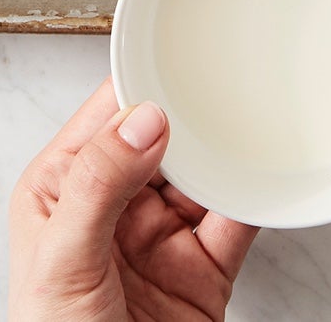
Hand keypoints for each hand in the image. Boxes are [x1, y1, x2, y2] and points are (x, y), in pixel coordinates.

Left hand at [9, 79, 258, 320]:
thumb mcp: (61, 261)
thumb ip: (100, 185)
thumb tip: (142, 121)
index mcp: (63, 189)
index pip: (106, 118)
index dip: (141, 86)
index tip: (177, 57)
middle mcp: (113, 207)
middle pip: (163, 140)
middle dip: (195, 115)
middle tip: (229, 85)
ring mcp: (161, 239)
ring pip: (205, 176)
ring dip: (230, 153)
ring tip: (256, 122)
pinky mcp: (204, 272)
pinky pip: (237, 222)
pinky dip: (257, 199)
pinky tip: (269, 177)